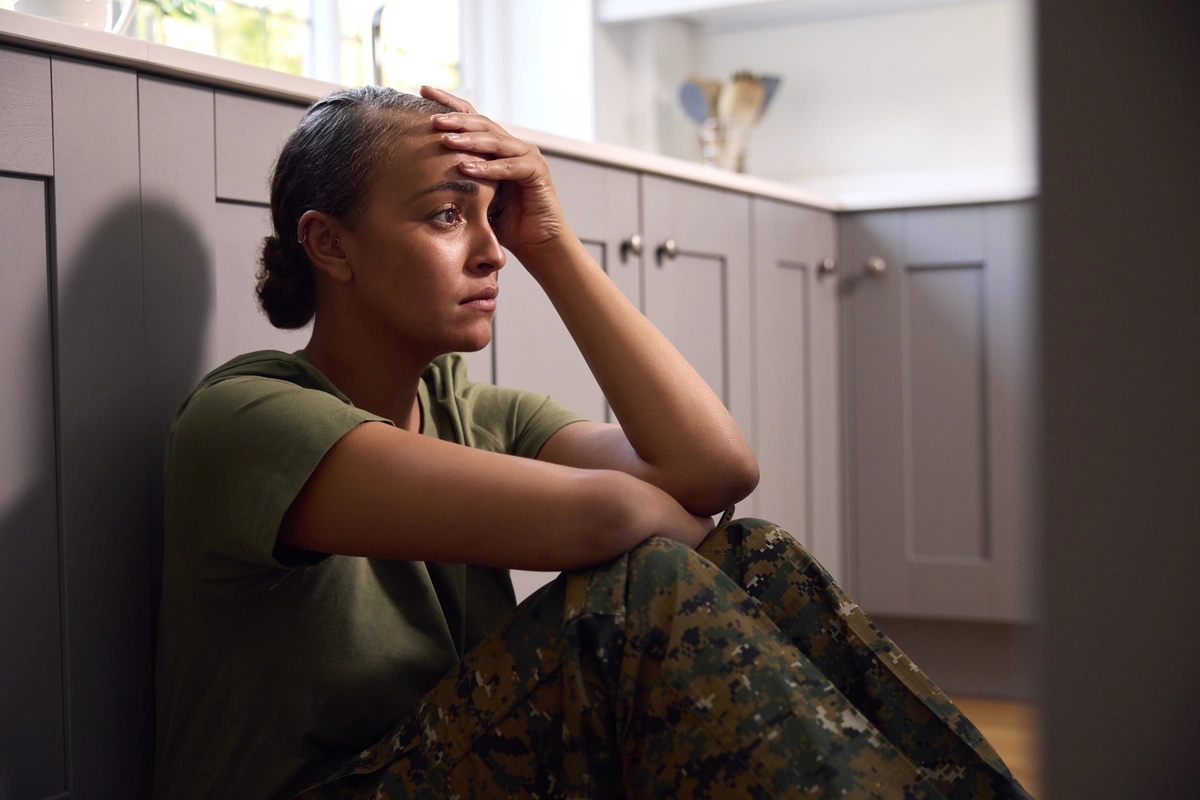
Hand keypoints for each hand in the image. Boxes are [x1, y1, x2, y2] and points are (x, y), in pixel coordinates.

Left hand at [420, 86, 569, 260]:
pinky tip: (467, 168)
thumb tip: (417, 172)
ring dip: (469, 140)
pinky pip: (511, 165)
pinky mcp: (537, 171)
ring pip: (495, 140)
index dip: (448, 103)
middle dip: (455, 119)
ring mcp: (527, 155)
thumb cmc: (504, 222)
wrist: (537, 243)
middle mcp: (511, 145)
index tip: (421, 91)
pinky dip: (489, 167)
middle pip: (481, 122)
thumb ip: (455, 180)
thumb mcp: (473, 197)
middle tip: (431, 119)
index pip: (470, 116)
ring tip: (445, 140)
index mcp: (495, 147)